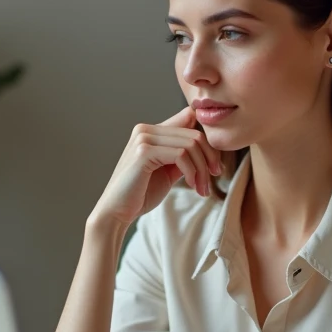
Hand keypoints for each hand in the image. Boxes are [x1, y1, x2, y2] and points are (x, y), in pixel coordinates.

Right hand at [90, 106, 222, 227]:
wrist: (117, 212)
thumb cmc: (141, 193)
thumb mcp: (168, 170)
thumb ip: (183, 155)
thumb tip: (205, 144)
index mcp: (151, 131)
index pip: (190, 120)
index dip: (208, 142)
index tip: (214, 165)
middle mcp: (146, 129)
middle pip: (194, 134)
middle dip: (210, 158)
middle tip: (214, 178)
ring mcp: (143, 138)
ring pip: (190, 145)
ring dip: (202, 169)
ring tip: (202, 188)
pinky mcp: (144, 151)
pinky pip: (181, 155)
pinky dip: (192, 171)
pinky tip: (192, 185)